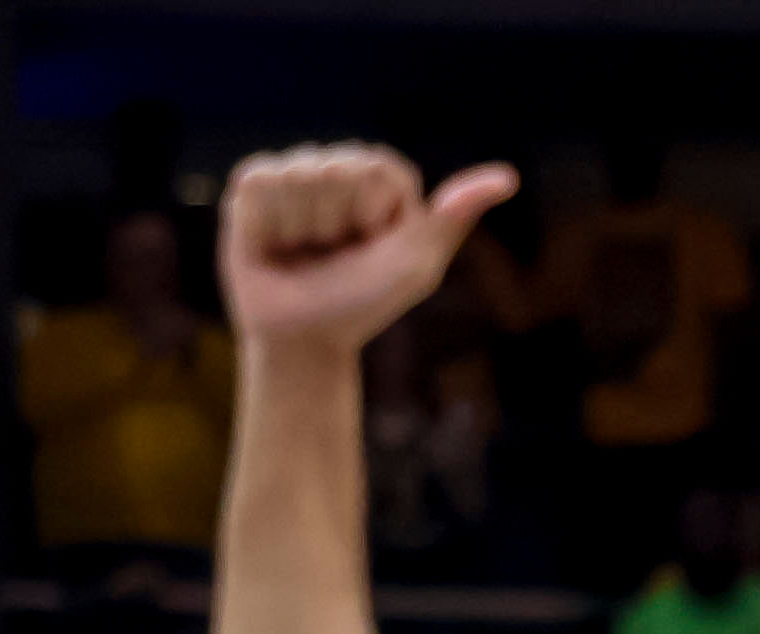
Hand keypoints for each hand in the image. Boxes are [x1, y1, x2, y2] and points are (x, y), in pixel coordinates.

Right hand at [218, 145, 519, 354]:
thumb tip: (508, 177)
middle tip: (336, 252)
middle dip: (338, 221)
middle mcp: (337, 166)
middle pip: (335, 168)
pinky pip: (260, 183)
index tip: (372, 244)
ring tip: (305, 250)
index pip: (376, 168)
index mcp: (381, 178)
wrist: (305, 340)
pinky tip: (275, 244)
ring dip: (303, 226)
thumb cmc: (364, 302)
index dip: (374, 214)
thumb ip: (454, 217)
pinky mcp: (251, 186)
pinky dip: (268, 224)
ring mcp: (292, 173)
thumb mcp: (417, 264)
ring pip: (296, 176)